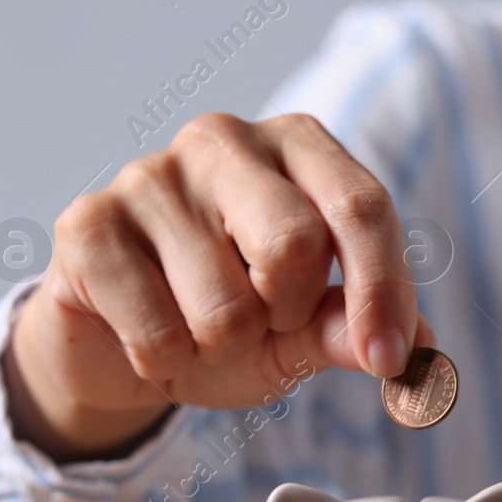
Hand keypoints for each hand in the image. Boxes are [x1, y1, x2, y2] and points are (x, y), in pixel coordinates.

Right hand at [5, 112, 433, 461]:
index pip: (363, 207)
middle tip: (264, 322)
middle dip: (288, 315)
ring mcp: (148, 175)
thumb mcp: (304, 332)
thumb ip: (353, 332)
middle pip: (296, 244)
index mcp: (297, 148)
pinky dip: (164, 359)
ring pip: (225, 305)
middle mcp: (223, 140)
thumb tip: (415, 353)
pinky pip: (157, 330)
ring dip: (221, 348)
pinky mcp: (86, 223)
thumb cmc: (230, 320)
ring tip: (199, 328)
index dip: (383, 292)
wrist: (120, 346)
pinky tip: (150, 334)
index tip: (389, 361)